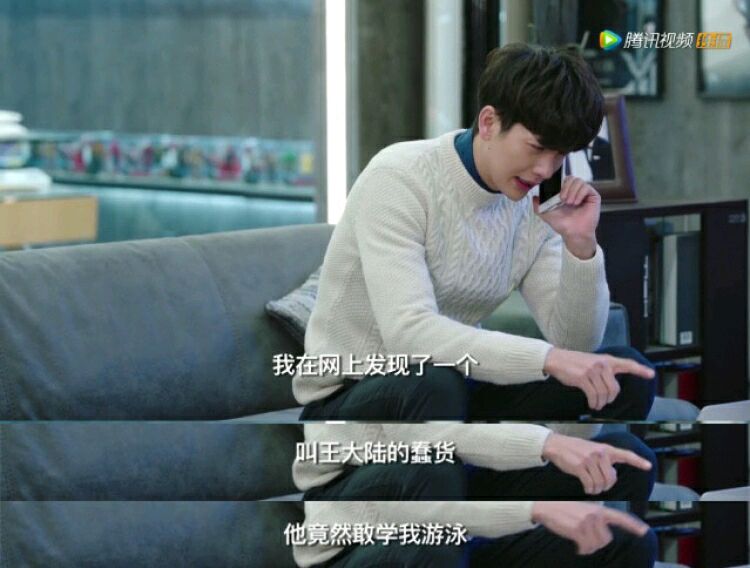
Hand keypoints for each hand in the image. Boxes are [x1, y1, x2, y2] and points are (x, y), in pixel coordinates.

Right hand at [531, 501, 649, 554]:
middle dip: (596, 542)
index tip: (644, 531)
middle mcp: (595, 515)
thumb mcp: (583, 509)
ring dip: (588, 547)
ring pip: (597, 545)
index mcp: (598, 510)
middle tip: (585, 539)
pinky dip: (581, 550)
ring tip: (579, 541)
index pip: (620, 518)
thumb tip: (603, 537)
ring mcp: (587, 522)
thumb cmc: (564, 510)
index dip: (633, 526)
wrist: (546, 507)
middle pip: (606, 539)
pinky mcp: (578, 529)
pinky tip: (575, 545)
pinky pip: (586, 547)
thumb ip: (596, 519)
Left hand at [532, 176, 599, 247]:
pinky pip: (587, 186)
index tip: (556, 195)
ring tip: (570, 203)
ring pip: (578, 181)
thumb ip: (538, 205)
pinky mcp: (593, 196)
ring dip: (572, 191)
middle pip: (570, 178)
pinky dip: (580, 193)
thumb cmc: (562, 224)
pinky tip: (576, 203)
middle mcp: (576, 191)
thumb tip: (533, 197)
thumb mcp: (546, 214)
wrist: (573, 233)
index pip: (562, 180)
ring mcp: (585, 193)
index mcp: (565, 192)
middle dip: (565, 187)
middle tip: (562, 199)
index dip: (558, 184)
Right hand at [541, 433, 652, 494]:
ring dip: (596, 490)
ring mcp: (590, 460)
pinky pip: (590, 485)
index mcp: (605, 449)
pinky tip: (586, 489)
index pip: (625, 454)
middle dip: (606, 486)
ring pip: (601, 484)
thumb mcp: (592, 450)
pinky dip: (589, 490)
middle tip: (600, 487)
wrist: (557, 445)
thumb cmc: (575, 450)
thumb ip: (604, 460)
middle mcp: (600, 453)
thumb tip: (611, 476)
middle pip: (611, 479)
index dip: (638, 461)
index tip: (648, 466)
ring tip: (592, 488)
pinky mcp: (580, 467)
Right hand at [543, 348, 654, 410]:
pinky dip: (594, 403)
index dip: (640, 369)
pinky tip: (592, 404)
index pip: (627, 364)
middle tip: (604, 402)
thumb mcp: (592, 361)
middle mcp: (602, 364)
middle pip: (614, 388)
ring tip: (596, 405)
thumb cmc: (573, 362)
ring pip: (604, 394)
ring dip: (600, 403)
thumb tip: (611, 386)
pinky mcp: (583, 378)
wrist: (556, 359)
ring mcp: (592, 370)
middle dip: (610, 398)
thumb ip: (603, 369)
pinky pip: (593, 395)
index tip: (651, 374)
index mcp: (606, 359)